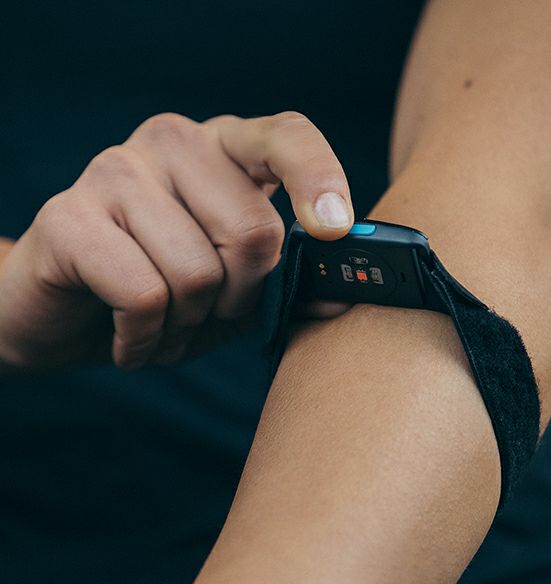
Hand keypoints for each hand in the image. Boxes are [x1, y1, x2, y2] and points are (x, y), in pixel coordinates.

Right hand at [0, 111, 353, 369]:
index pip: (286, 137)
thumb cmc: (167, 295)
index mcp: (223, 150)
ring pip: (198, 273)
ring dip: (188, 325)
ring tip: (165, 324)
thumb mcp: (238, 290)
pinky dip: (144, 339)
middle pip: (252, 231)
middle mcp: (172, 143)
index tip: (336, 230)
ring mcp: (116, 171)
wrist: (69, 315)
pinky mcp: (68, 216)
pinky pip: (144, 296)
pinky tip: (129, 336)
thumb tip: (343, 293)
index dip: (319, 178)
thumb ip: (287, 281)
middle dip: (238, 299)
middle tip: (209, 312)